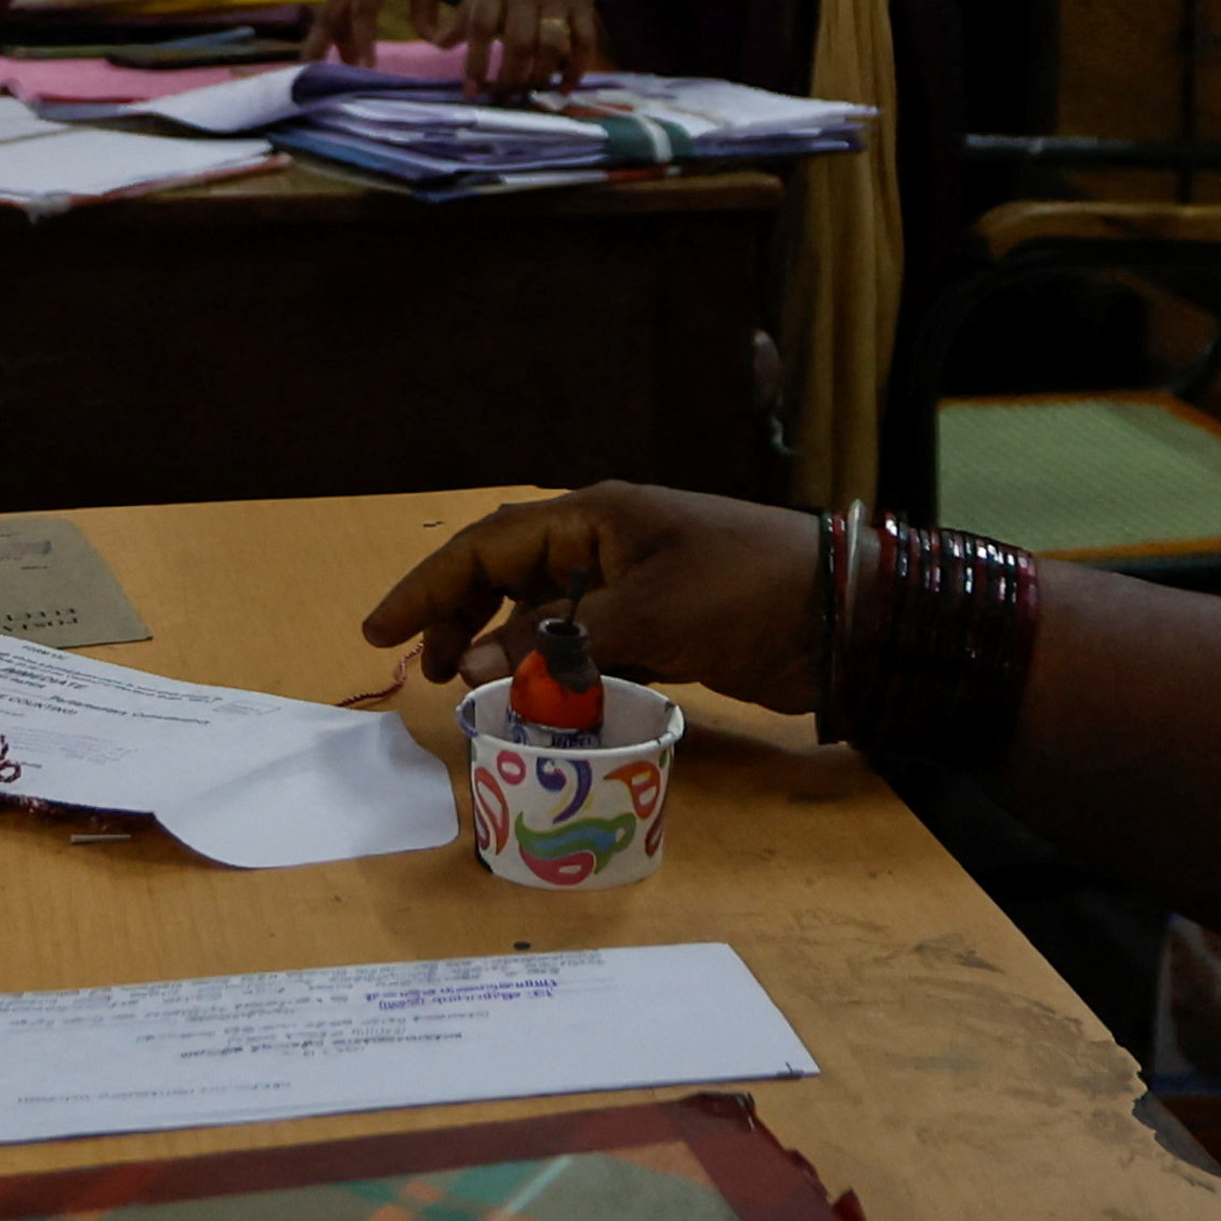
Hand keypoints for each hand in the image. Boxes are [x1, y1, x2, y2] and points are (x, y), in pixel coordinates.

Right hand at [321, 0, 439, 63]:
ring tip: (322, 74)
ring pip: (328, 13)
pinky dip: (332, 30)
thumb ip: (426, 4)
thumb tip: (430, 41)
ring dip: (325, 42)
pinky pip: (332, 7)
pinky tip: (339, 52)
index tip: (365, 66)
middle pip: (331, 14)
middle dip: (320, 45)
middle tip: (311, 75)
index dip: (363, 38)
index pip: (364, 9)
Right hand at [359, 484, 824, 713]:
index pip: (488, 546)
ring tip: (474, 690)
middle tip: (426, 671)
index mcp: (595, 519)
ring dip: (505, 647)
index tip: (379, 631)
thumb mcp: (649, 616)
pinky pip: (586, 644)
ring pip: (543, 613)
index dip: (429, 587)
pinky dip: (556, 670)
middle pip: (507, 574)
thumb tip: (476, 667)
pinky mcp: (661, 625)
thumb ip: (560, 643)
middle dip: (458, 617)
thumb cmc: (744, 591)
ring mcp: (633, 584)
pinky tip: (543, 701)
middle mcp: (604, 545)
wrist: (841, 612)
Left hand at [449, 0, 609, 93]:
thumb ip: (468, 9)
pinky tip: (564, 86)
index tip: (471, 91)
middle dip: (509, 77)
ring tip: (529, 95)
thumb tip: (439, 45)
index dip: (474, 62)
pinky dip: (576, 68)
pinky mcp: (585, 4)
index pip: (480, 26)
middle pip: (518, 42)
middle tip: (502, 99)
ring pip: (550, 46)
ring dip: (540, 76)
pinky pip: (583, 41)